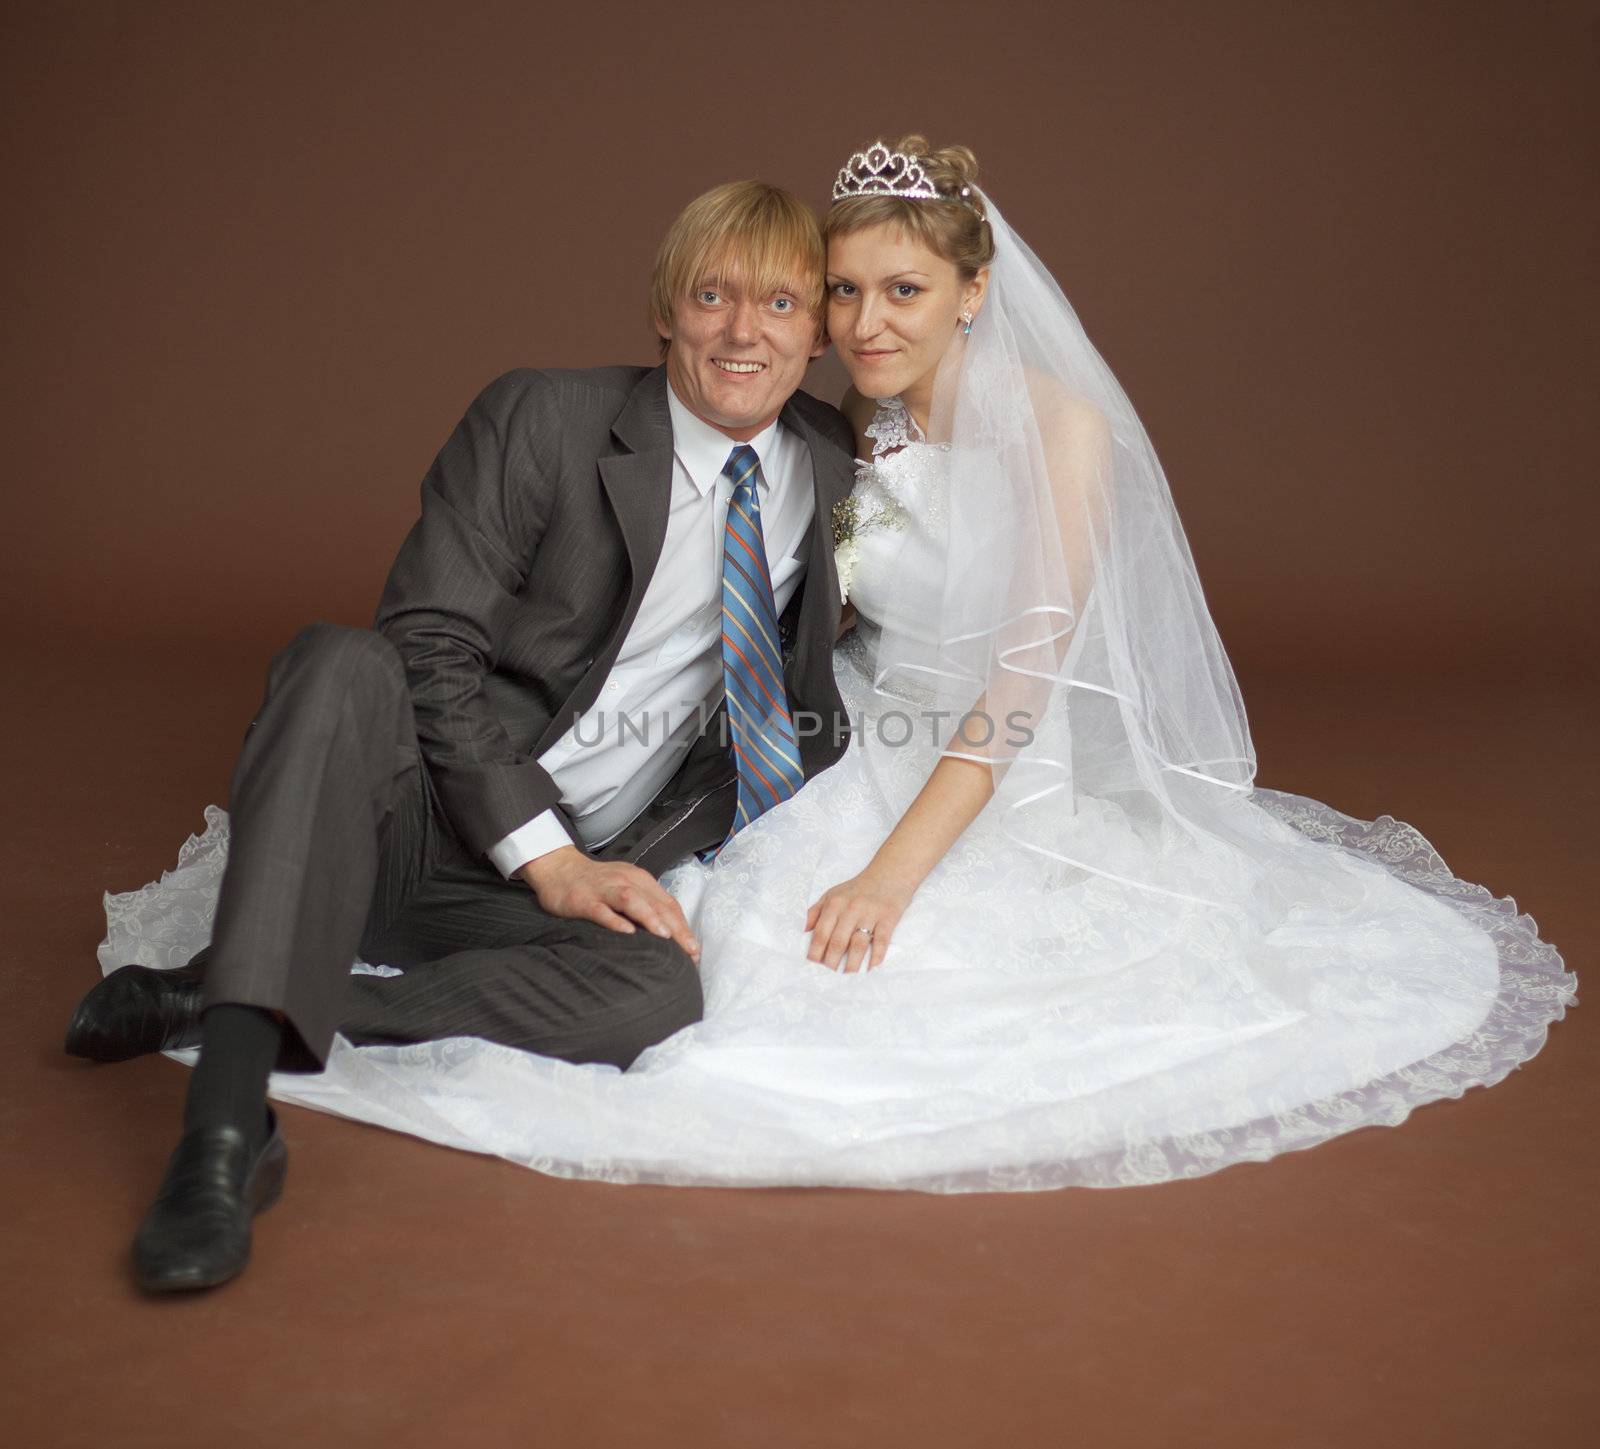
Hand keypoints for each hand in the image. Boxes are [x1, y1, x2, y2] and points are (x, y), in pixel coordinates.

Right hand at [519, 848, 699, 963]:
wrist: (559, 868)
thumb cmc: (597, 884)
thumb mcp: (626, 888)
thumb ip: (646, 905)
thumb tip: (671, 934)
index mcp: (640, 880)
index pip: (669, 904)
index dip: (684, 927)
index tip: (695, 950)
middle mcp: (626, 882)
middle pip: (656, 903)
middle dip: (676, 928)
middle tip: (690, 951)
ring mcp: (603, 889)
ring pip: (631, 900)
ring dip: (650, 917)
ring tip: (665, 937)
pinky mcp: (583, 899)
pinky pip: (600, 910)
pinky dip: (614, 920)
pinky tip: (626, 932)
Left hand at [804, 870, 914, 971]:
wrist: (890, 873)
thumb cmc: (858, 888)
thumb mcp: (832, 894)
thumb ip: (815, 912)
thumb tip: (801, 932)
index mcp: (834, 904)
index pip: (821, 932)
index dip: (816, 951)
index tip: (812, 966)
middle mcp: (851, 909)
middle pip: (838, 941)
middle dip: (831, 962)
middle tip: (828, 977)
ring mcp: (870, 913)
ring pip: (858, 944)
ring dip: (852, 963)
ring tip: (847, 977)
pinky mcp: (888, 917)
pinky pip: (882, 940)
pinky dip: (877, 956)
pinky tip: (871, 968)